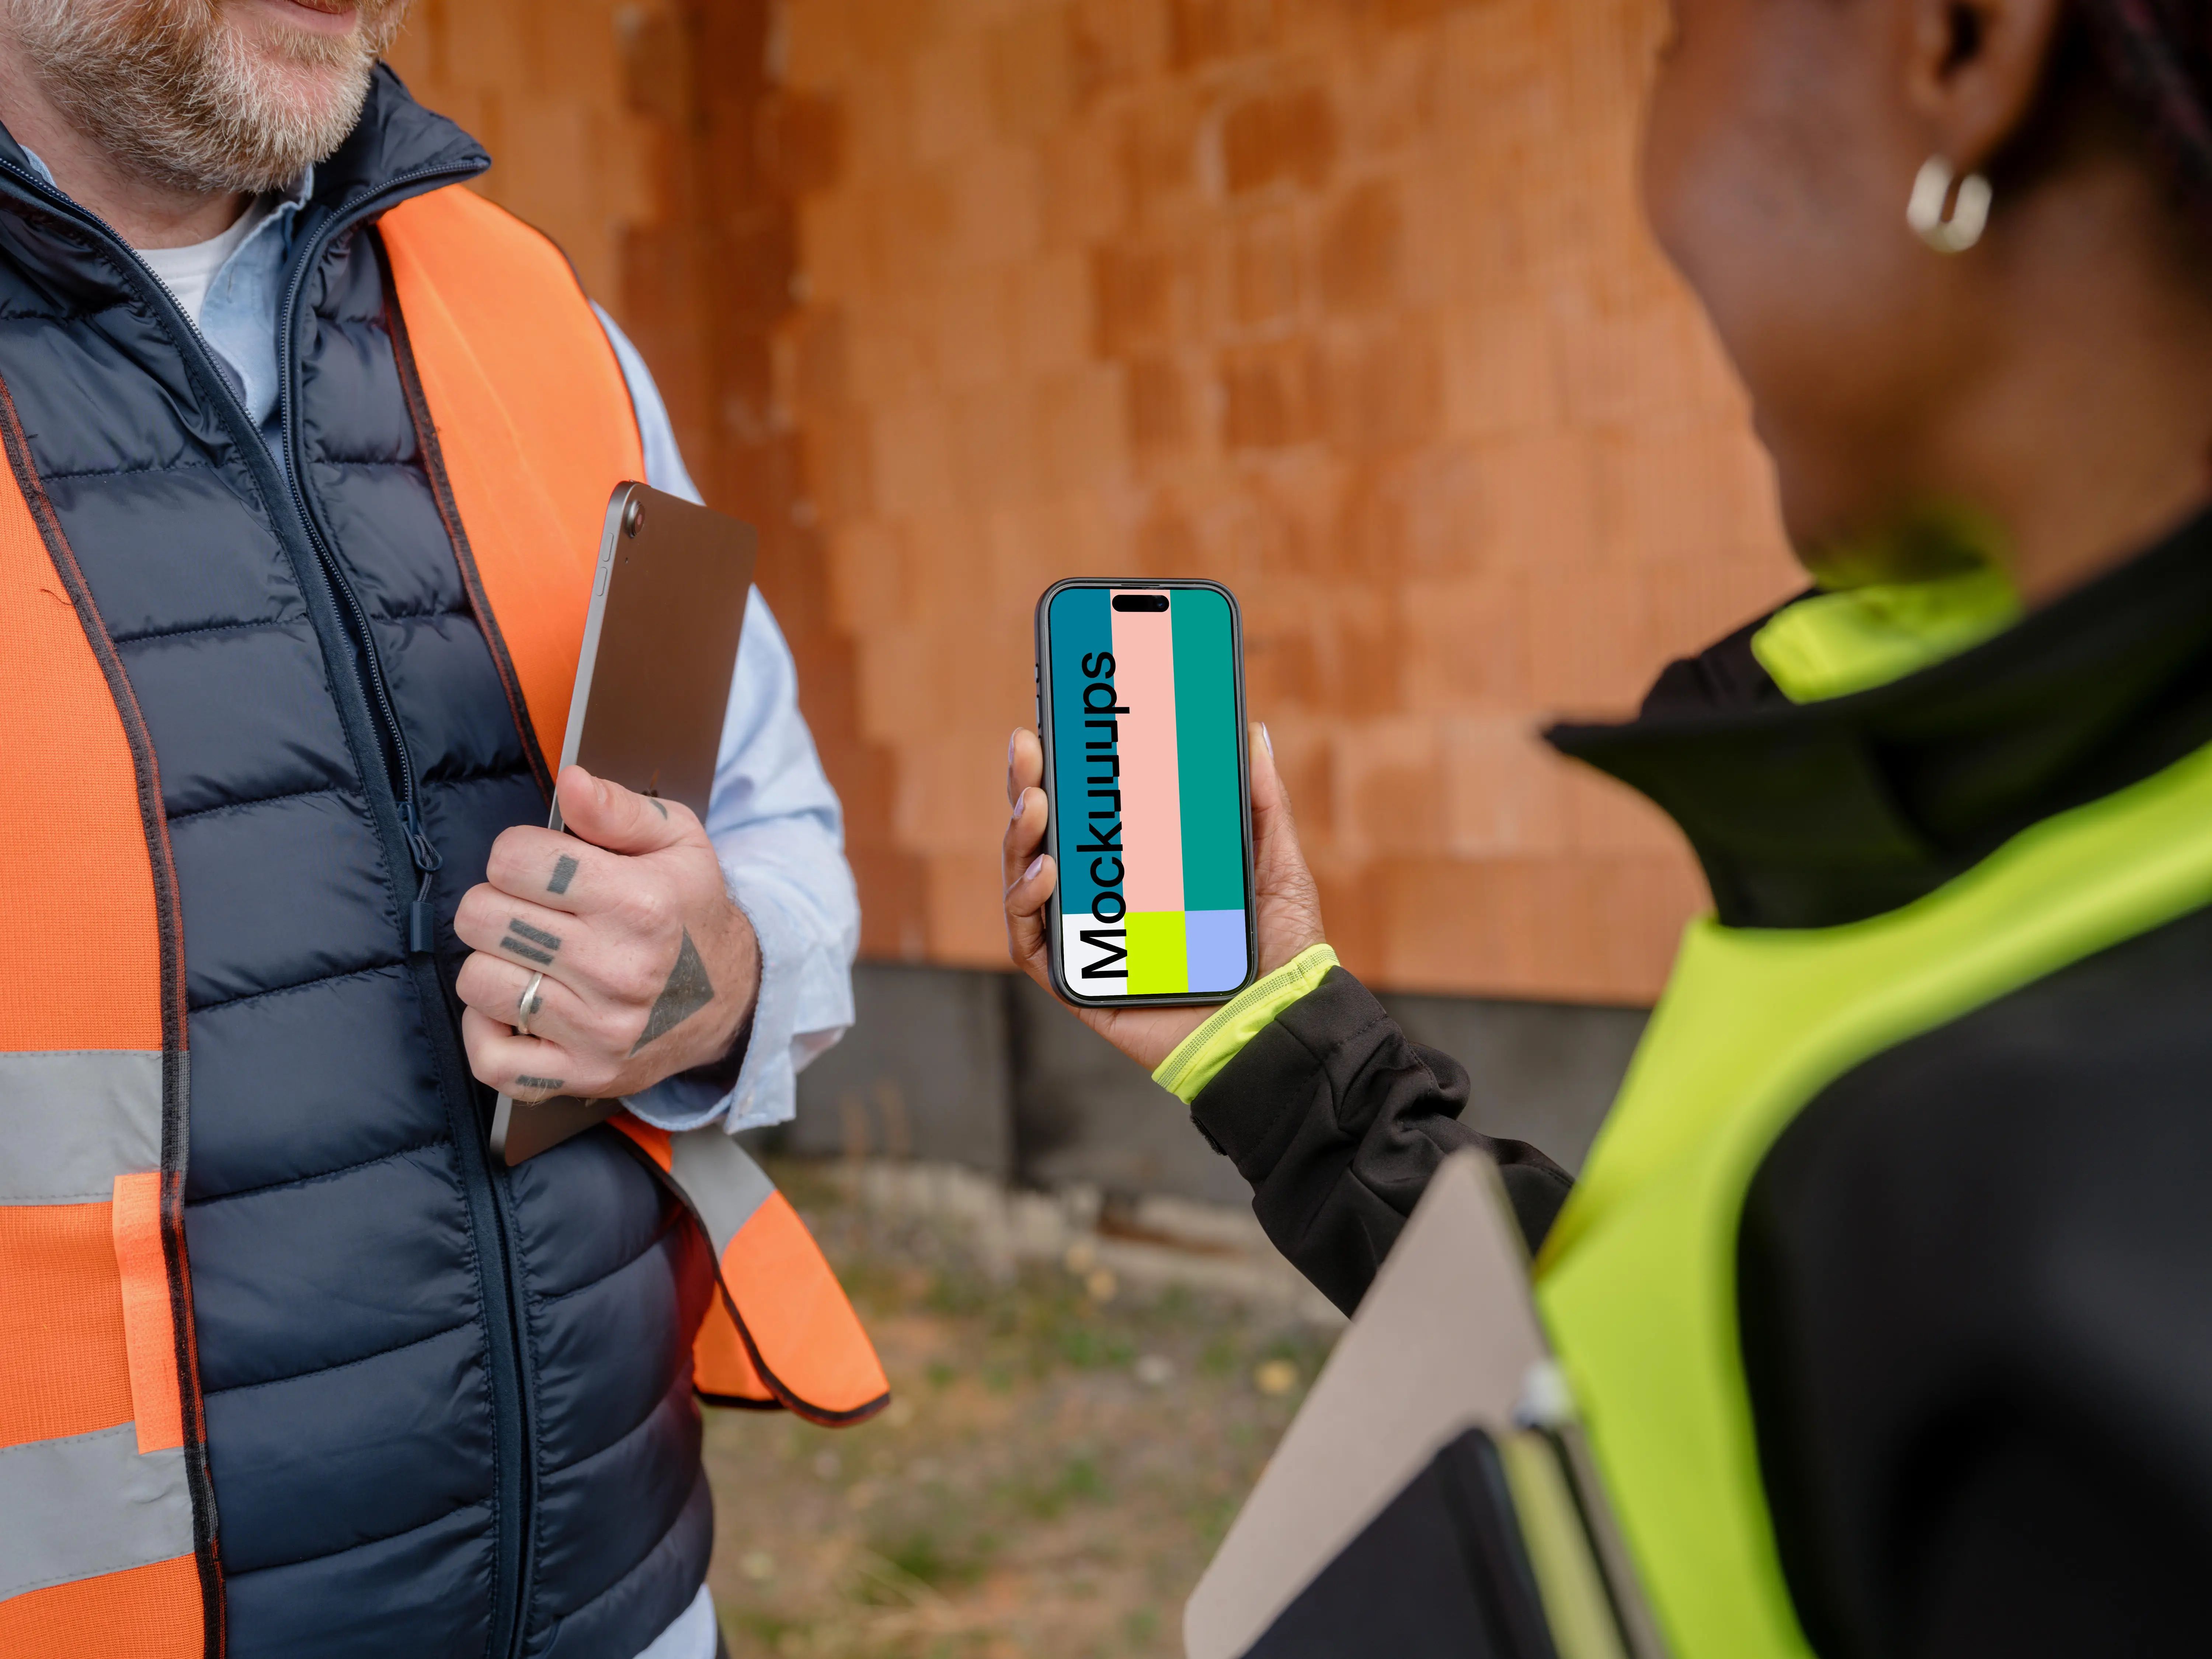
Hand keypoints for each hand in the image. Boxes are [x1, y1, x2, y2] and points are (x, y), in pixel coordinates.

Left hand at [455, 765, 760, 1102]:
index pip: (515, 858)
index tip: (542, 866)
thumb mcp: (677, 841)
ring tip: (531, 958)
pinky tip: (517, 1008)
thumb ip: (619, 809)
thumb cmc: (689, 910)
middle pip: (482, 917)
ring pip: (478, 982)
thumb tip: (571, 781)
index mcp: (640, 903)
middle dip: (496, 903)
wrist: (731, 1000)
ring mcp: (599, 1030)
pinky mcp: (581, 1075)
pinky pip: (490, 1059)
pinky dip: (488, 1031)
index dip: (518, 853)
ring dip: (494, 963)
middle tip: (529, 910)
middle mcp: (619, 970)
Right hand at [1003, 722, 1326, 1071]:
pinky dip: (1026, 903)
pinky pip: (1030, 943)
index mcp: (1142, 868)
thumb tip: (1250, 732)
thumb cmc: (1279, 952)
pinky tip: (1046, 871)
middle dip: (1025, 787)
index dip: (1063, 769)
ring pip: (1026, 882)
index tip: (1055, 723)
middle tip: (1027, 746)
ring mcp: (1088, 940)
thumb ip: (1261, 802)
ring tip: (1036, 802)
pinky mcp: (1078, 985)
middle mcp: (1106, 900)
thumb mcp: (1275, 864)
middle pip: (1044, 838)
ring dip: (1019, 838)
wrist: (1280, 1026)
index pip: (1088, 812)